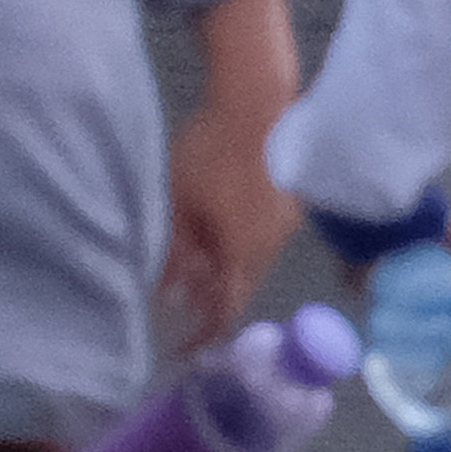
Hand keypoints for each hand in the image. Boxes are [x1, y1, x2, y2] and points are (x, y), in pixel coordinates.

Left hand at [156, 96, 297, 352]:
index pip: (226, 311)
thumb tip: (161, 292)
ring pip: (252, 263)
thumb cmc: (210, 151)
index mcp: (241, 253)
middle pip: (240, 289)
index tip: (183, 346)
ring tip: (193, 265)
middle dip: (212, 300)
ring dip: (225, 271)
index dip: (205, 333)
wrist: (258, 105)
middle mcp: (268, 248)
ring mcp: (283, 226)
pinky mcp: (289, 204)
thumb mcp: (177, 199)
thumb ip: (170, 248)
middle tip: (181, 303)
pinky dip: (238, 246)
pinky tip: (218, 229)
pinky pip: (262, 240)